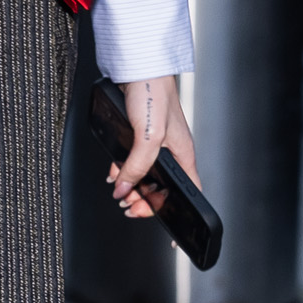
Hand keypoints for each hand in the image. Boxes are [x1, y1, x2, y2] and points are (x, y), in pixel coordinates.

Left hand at [109, 75, 194, 220]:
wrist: (138, 64)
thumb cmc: (153, 93)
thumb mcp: (149, 136)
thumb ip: (138, 165)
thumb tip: (125, 188)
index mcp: (182, 154)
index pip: (188, 192)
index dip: (181, 215)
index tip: (174, 238)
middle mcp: (171, 149)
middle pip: (162, 187)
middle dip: (145, 200)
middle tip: (128, 205)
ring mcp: (154, 142)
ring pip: (144, 175)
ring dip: (131, 185)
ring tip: (119, 191)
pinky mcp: (138, 133)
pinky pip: (131, 160)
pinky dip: (122, 169)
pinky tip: (114, 171)